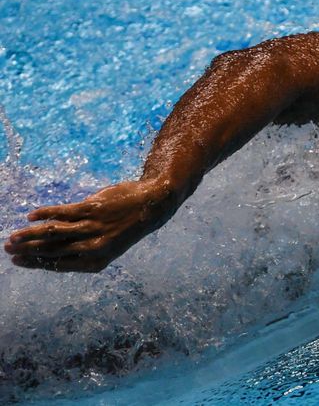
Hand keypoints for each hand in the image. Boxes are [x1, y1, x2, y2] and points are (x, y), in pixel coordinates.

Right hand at [4, 179, 174, 272]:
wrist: (152, 205)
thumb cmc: (126, 226)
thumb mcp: (107, 244)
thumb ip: (82, 246)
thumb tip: (50, 244)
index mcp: (96, 261)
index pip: (58, 265)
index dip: (35, 263)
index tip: (17, 260)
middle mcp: (94, 247)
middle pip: (53, 250)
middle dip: (28, 250)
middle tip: (8, 247)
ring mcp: (93, 227)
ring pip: (54, 233)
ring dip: (30, 234)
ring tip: (14, 235)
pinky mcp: (93, 208)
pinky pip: (63, 212)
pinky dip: (45, 213)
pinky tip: (32, 216)